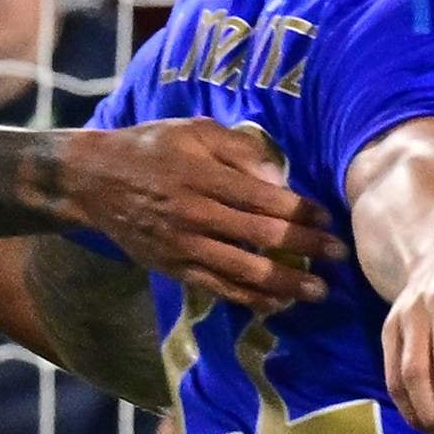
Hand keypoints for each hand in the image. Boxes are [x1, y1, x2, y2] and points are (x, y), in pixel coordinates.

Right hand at [52, 119, 332, 310]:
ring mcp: (183, 246)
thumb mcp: (192, 130)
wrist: (92, 180)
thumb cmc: (150, 147)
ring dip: (286, 284)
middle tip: (341, 257)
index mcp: (202, 176)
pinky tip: (278, 303)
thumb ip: (238, 149)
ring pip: (243, 271)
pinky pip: (219, 289)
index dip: (302, 212)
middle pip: (262, 238)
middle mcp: (194, 215)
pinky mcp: (174, 268)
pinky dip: (250, 299)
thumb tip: (279, 177)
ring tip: (319, 291)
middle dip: (307, 249)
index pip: (265, 200)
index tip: (330, 219)